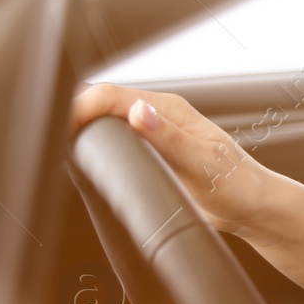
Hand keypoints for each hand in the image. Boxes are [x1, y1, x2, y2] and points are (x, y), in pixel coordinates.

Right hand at [69, 82, 277, 236]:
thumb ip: (168, 137)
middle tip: (51, 137)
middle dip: (74, 113)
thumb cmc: (237, 184)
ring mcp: (152, 137)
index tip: (62, 127)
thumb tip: (138, 111)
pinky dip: (95, 146)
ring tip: (58, 144)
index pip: (113, 95)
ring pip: (105, 122)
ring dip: (82, 128)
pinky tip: (83, 157)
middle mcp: (158, 118)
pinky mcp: (149, 156)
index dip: (81, 106)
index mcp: (169, 110)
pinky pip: (114, 143)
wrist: (251, 208)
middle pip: (102, 104)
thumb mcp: (202, 162)